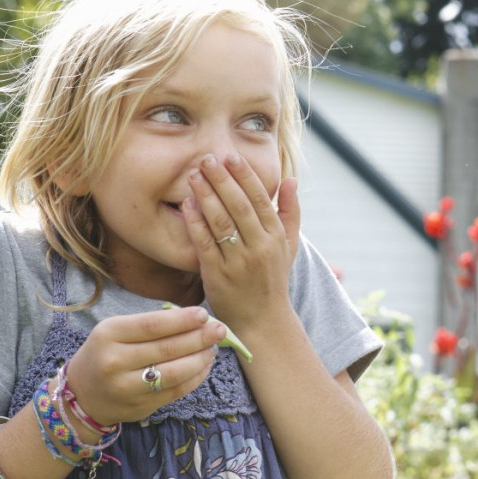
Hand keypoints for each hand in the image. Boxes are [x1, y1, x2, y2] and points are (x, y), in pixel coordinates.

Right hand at [64, 306, 223, 425]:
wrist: (81, 395)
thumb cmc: (104, 354)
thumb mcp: (115, 331)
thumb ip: (149, 325)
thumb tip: (195, 319)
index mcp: (109, 334)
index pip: (152, 326)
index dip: (182, 320)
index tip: (204, 314)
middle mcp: (115, 362)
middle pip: (167, 349)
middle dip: (199, 338)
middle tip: (219, 330)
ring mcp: (127, 388)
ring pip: (175, 373)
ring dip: (201, 359)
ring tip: (213, 348)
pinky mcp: (141, 406)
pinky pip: (176, 391)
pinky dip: (195, 378)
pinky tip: (205, 366)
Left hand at [181, 153, 299, 328]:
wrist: (263, 322)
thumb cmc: (273, 279)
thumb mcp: (289, 246)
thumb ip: (291, 211)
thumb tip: (290, 179)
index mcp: (276, 237)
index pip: (260, 200)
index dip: (245, 176)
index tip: (231, 156)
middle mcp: (259, 248)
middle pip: (239, 207)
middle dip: (222, 180)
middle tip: (207, 159)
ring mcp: (238, 262)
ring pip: (221, 223)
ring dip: (206, 196)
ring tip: (193, 175)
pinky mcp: (218, 276)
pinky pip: (205, 244)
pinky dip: (195, 223)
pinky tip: (186, 205)